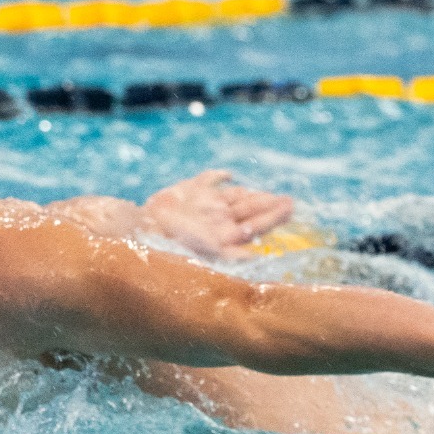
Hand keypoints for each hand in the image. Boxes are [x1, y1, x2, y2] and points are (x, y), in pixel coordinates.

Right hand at [141, 170, 294, 260]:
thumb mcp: (212, 255)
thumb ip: (235, 257)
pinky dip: (218, 176)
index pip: (256, 224)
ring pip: (235, 197)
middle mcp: (218, 219)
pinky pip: (208, 180)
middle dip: (270, 206)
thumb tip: (259, 259)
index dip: (274, 216)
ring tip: (270, 196)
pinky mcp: (189, 190)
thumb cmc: (176, 247)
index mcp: (225, 235)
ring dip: (253, 195)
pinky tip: (228, 174)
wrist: (142, 231)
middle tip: (290, 202)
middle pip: (250, 210)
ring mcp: (205, 205)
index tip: (291, 207)